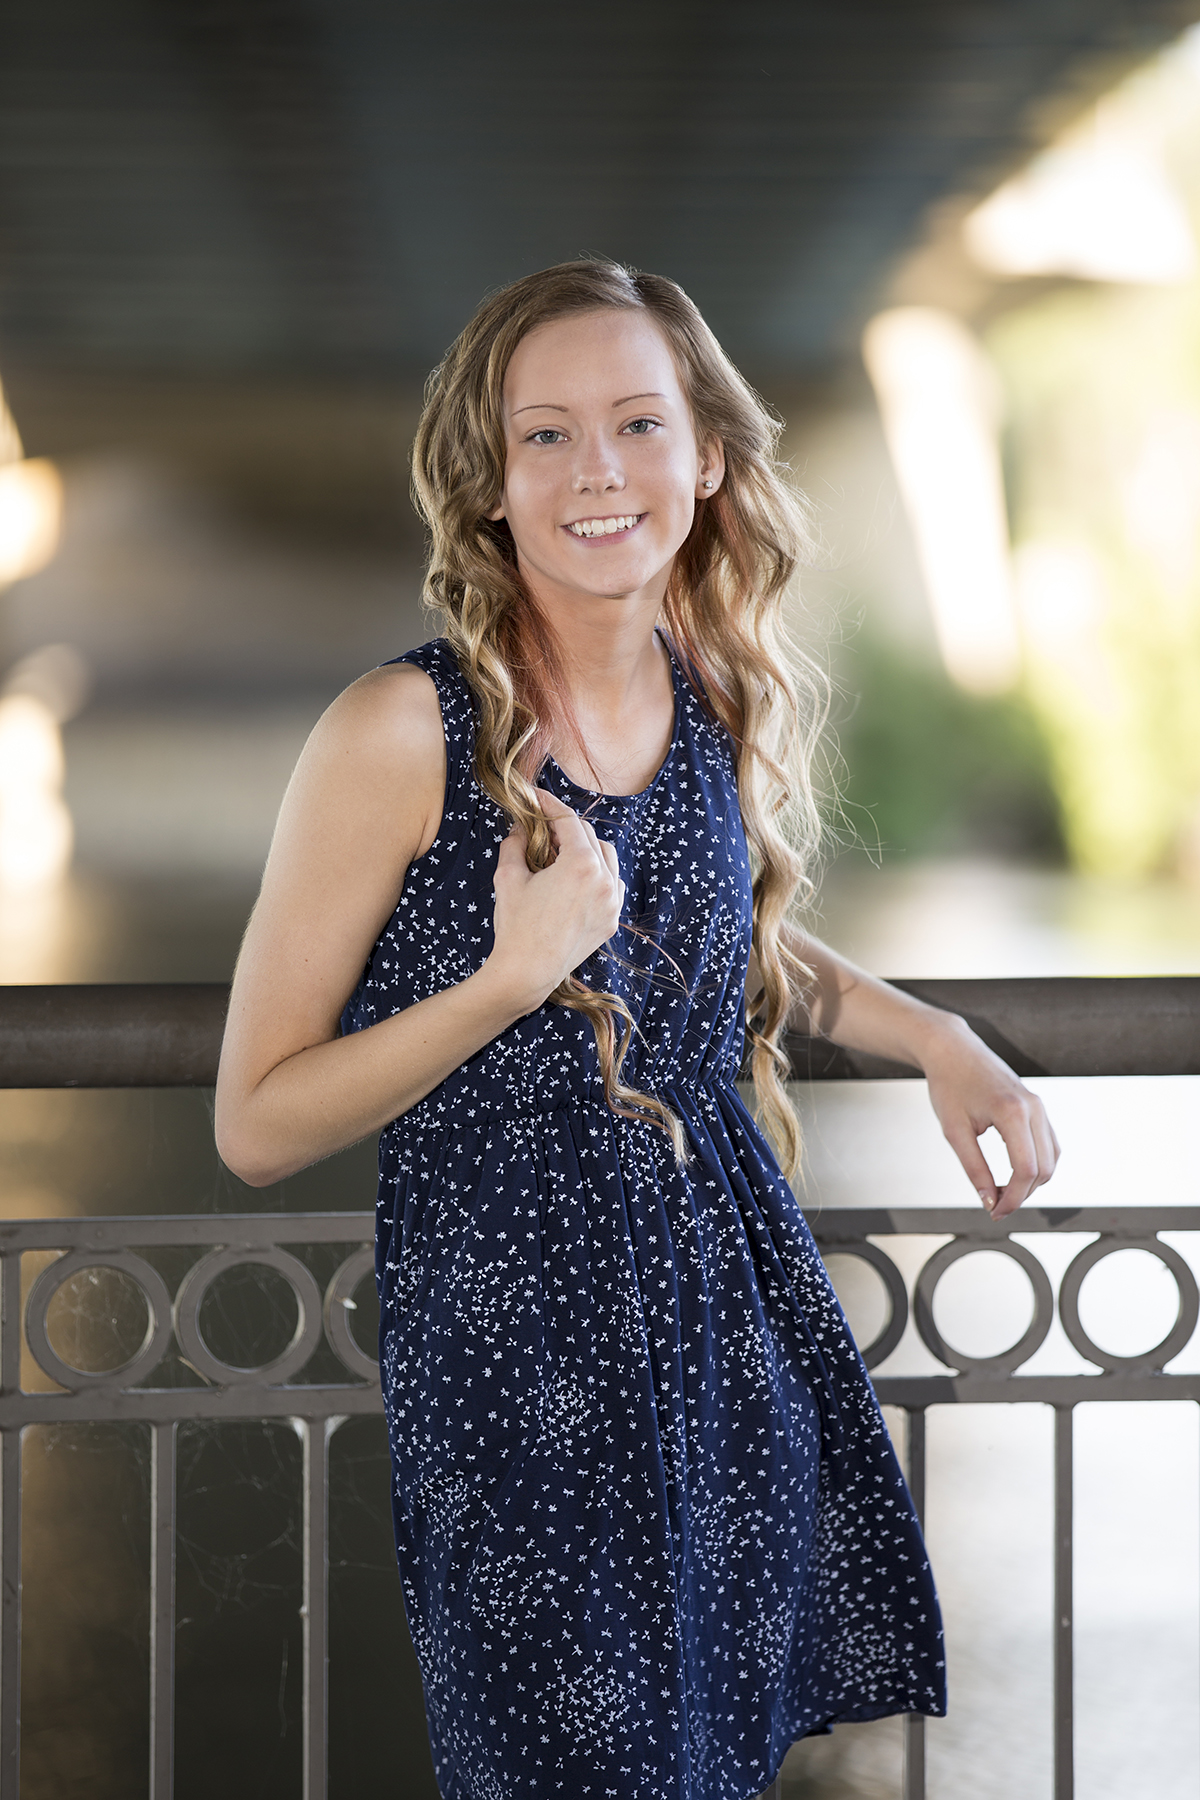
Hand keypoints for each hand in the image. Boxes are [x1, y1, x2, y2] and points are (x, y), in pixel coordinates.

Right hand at [485, 790, 624, 1013]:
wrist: (527, 971)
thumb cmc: (516, 925)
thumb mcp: (508, 876)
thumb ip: (516, 843)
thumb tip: (521, 827)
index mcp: (581, 864)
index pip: (568, 820)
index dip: (550, 804)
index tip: (537, 798)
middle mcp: (604, 880)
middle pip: (589, 836)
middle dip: (565, 828)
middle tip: (542, 830)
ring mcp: (612, 902)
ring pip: (607, 857)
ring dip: (586, 849)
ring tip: (560, 854)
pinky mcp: (611, 920)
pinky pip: (612, 884)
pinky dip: (599, 875)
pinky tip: (577, 880)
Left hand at [919, 1016, 1059, 1218]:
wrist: (953, 1049)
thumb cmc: (948, 1084)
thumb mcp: (954, 1131)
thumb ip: (974, 1169)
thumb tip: (989, 1201)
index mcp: (1012, 1112)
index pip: (1026, 1170)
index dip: (1014, 1198)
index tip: (995, 1211)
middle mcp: (1034, 1108)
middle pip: (1045, 1169)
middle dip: (1023, 1194)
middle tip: (995, 1205)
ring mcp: (1039, 1106)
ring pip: (1052, 1158)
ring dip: (1032, 1181)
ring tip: (1002, 1189)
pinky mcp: (1038, 1107)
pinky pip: (1049, 1144)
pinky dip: (1036, 1164)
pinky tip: (1013, 1172)